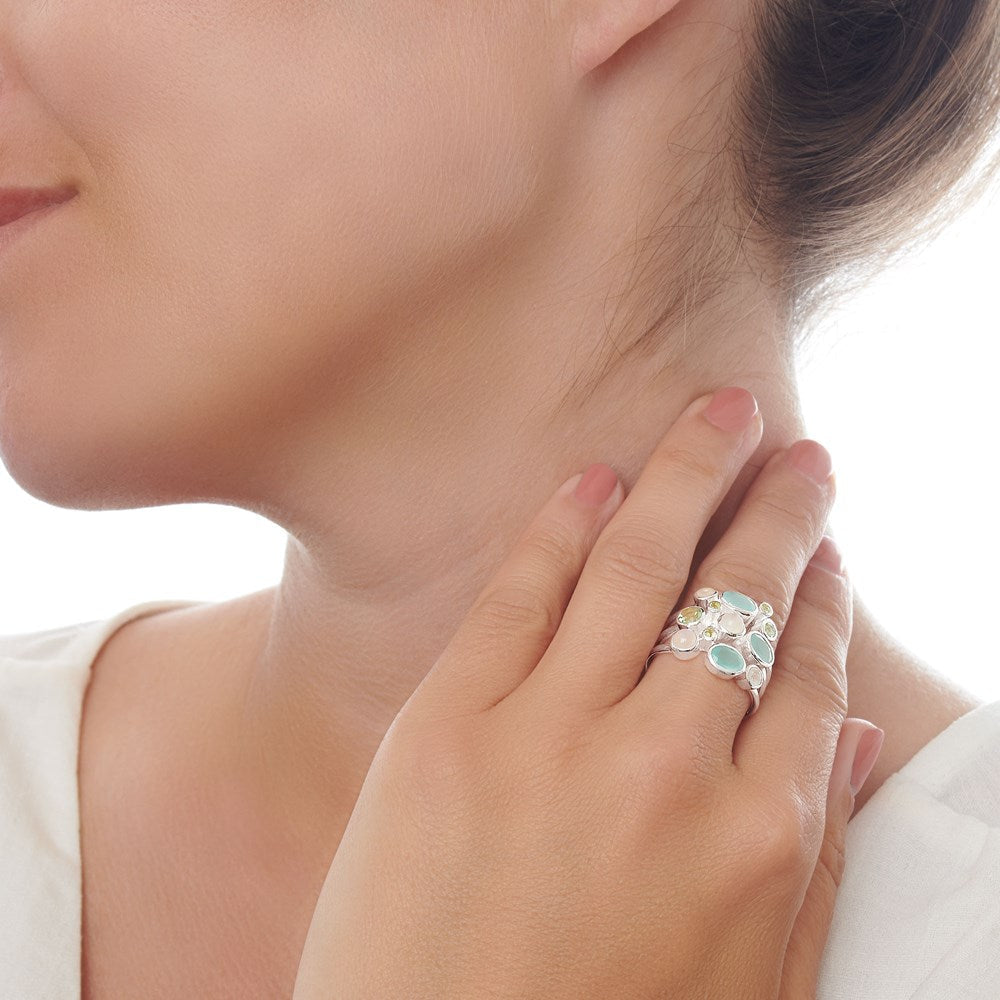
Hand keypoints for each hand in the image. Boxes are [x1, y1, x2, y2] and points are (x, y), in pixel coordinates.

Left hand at [292, 386, 880, 999]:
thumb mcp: (751, 985)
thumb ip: (814, 854)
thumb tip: (853, 736)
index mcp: (754, 842)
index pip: (806, 677)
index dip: (820, 601)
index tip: (825, 551)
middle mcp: (663, 770)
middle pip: (739, 599)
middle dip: (779, 511)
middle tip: (799, 450)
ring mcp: (549, 739)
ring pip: (640, 568)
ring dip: (689, 477)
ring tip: (719, 414)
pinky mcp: (447, 728)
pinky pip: (520, 596)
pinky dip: (564, 524)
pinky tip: (599, 478)